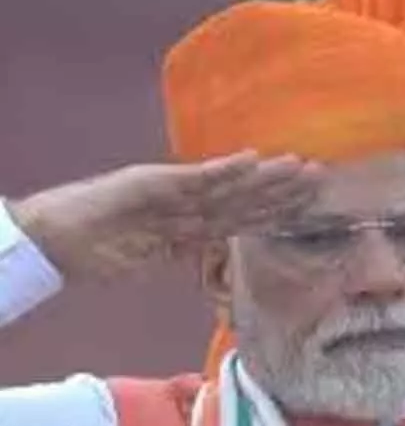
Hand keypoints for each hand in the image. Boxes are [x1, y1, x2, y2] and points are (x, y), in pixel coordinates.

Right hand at [11, 151, 320, 281]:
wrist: (59, 240)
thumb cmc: (101, 250)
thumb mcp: (157, 257)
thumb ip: (187, 253)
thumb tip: (219, 266)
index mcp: (194, 220)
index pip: (246, 215)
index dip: (280, 210)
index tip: (314, 205)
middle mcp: (190, 201)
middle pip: (247, 197)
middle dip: (286, 190)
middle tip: (325, 176)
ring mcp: (174, 190)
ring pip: (231, 184)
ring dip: (268, 176)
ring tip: (302, 165)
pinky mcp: (153, 183)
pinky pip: (195, 179)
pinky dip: (225, 169)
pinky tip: (253, 159)